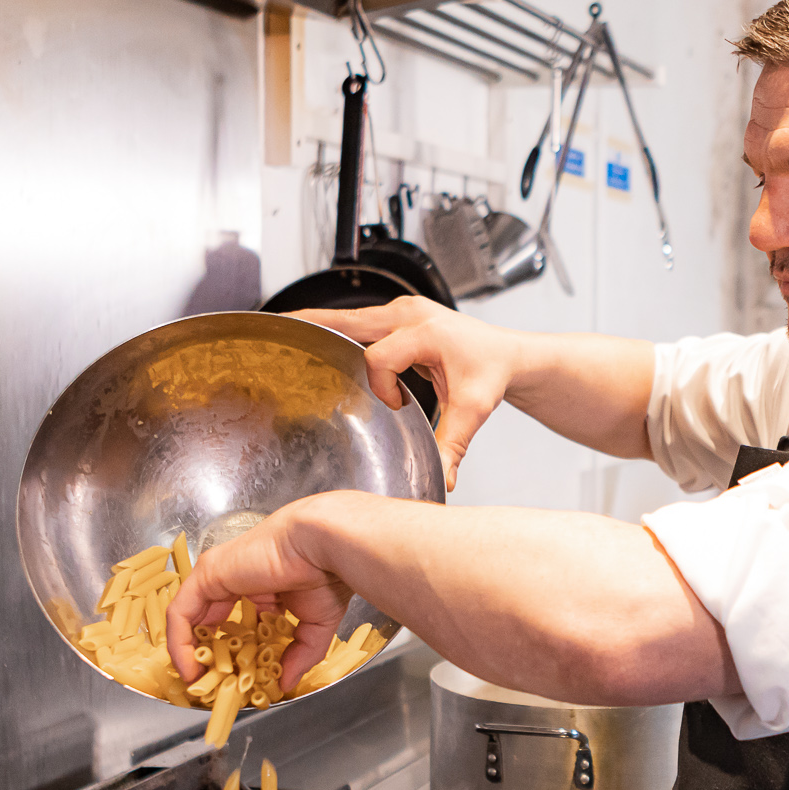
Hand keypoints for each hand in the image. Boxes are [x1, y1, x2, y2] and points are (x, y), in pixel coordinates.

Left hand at [165, 500, 351, 692]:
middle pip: (209, 622)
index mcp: (261, 588)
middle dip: (206, 655)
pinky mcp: (205, 576)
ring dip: (188, 652)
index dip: (231, 653)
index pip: (235, 623)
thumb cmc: (326, 574)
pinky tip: (189, 669)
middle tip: (209, 686)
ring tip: (195, 683)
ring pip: (190, 618)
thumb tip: (287, 683)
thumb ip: (301, 654)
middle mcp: (235, 580)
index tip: (232, 680)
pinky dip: (179, 644)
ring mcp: (218, 576)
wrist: (322, 547)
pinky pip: (180, 614)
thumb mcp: (316, 626)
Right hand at [288, 298, 525, 490]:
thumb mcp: (474, 411)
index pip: (381, 358)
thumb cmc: (491, 373)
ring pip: (350, 314)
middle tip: (281, 330)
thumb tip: (442, 479)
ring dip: (322, 324)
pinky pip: (359, 319)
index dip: (383, 387)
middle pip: (349, 319)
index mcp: (426, 333)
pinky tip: (316, 331)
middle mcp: (410, 314)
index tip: (400, 403)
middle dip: (315, 327)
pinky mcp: (399, 315)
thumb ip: (453, 445)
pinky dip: (337, 326)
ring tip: (288, 329)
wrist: (507, 355)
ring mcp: (402, 310)